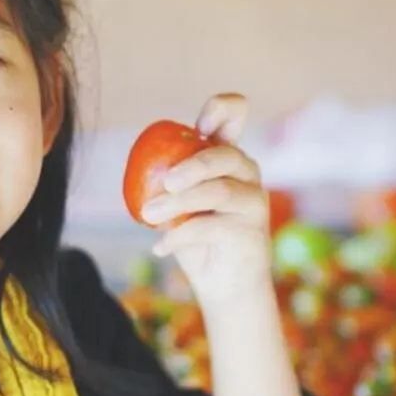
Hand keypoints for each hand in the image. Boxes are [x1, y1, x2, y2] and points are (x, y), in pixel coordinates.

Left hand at [140, 94, 272, 307]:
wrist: (225, 285)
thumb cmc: (198, 239)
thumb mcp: (180, 205)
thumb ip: (170, 182)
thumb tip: (141, 166)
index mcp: (228, 157)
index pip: (236, 115)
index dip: (222, 109)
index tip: (199, 126)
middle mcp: (248, 173)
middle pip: (226, 155)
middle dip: (192, 166)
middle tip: (165, 183)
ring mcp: (254, 202)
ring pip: (218, 192)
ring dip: (178, 203)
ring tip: (148, 216)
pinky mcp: (252, 232)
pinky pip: (211, 227)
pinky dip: (179, 236)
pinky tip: (160, 247)